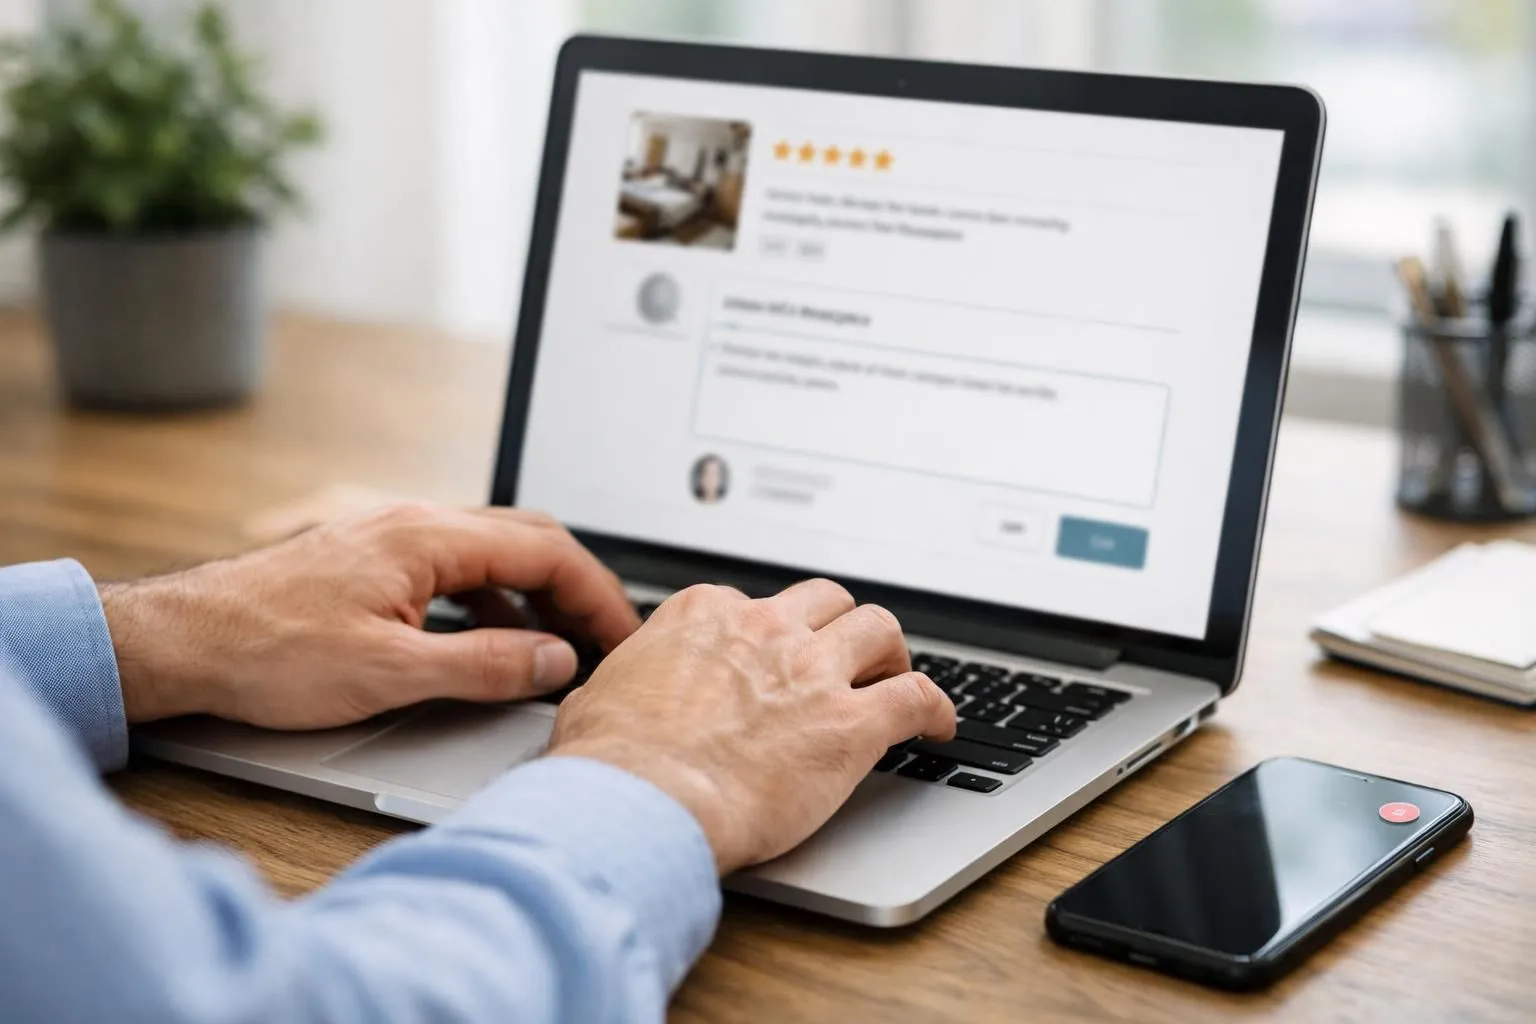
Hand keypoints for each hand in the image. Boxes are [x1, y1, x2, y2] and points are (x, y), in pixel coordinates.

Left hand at [100, 503, 639, 727]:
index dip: (599, 595)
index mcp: (430, 537)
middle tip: (608, 639)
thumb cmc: (269, 650)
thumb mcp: (391, 672)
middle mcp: (417, 525)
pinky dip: (495, 604)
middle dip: (578, 589)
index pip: (547, 551)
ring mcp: (394, 540)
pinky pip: (458, 572)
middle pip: (528, 541)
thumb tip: (556, 659)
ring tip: (561, 648)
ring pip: (493, 555)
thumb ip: (486, 666)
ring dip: (536, 598)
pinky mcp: (374, 564)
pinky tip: (495, 644)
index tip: (625, 637)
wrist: (182, 641)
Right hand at [547, 579, 955, 873]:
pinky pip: (917, 696)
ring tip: (896, 674)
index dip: (768, 635)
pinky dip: (936, 708)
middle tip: (847, 654)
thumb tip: (614, 695)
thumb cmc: (614, 762)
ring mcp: (813, 671)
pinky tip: (940, 726)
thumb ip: (623, 684)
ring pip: (878, 628)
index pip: (752, 604)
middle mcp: (765, 629)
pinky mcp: (852, 723)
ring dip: (891, 651)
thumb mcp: (597, 699)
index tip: (772, 658)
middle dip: (839, 625)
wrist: (645, 801)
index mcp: (705, 616)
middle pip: (825, 601)